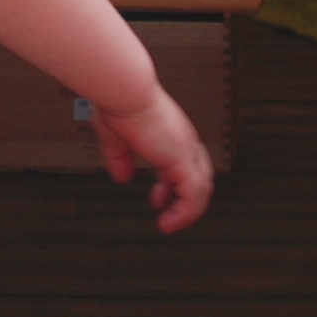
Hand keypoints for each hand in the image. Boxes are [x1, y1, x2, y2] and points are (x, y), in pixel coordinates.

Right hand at [95, 87, 214, 233]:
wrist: (123, 91)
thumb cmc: (117, 103)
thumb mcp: (114, 139)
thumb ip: (119, 159)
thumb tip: (122, 177)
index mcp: (170, 132)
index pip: (184, 163)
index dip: (173, 185)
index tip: (159, 198)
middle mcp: (182, 140)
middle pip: (201, 175)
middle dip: (186, 199)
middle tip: (170, 215)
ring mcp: (185, 149)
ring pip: (202, 188)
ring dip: (188, 211)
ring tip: (170, 225)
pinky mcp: (182, 159)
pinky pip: (194, 194)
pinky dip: (185, 212)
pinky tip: (170, 221)